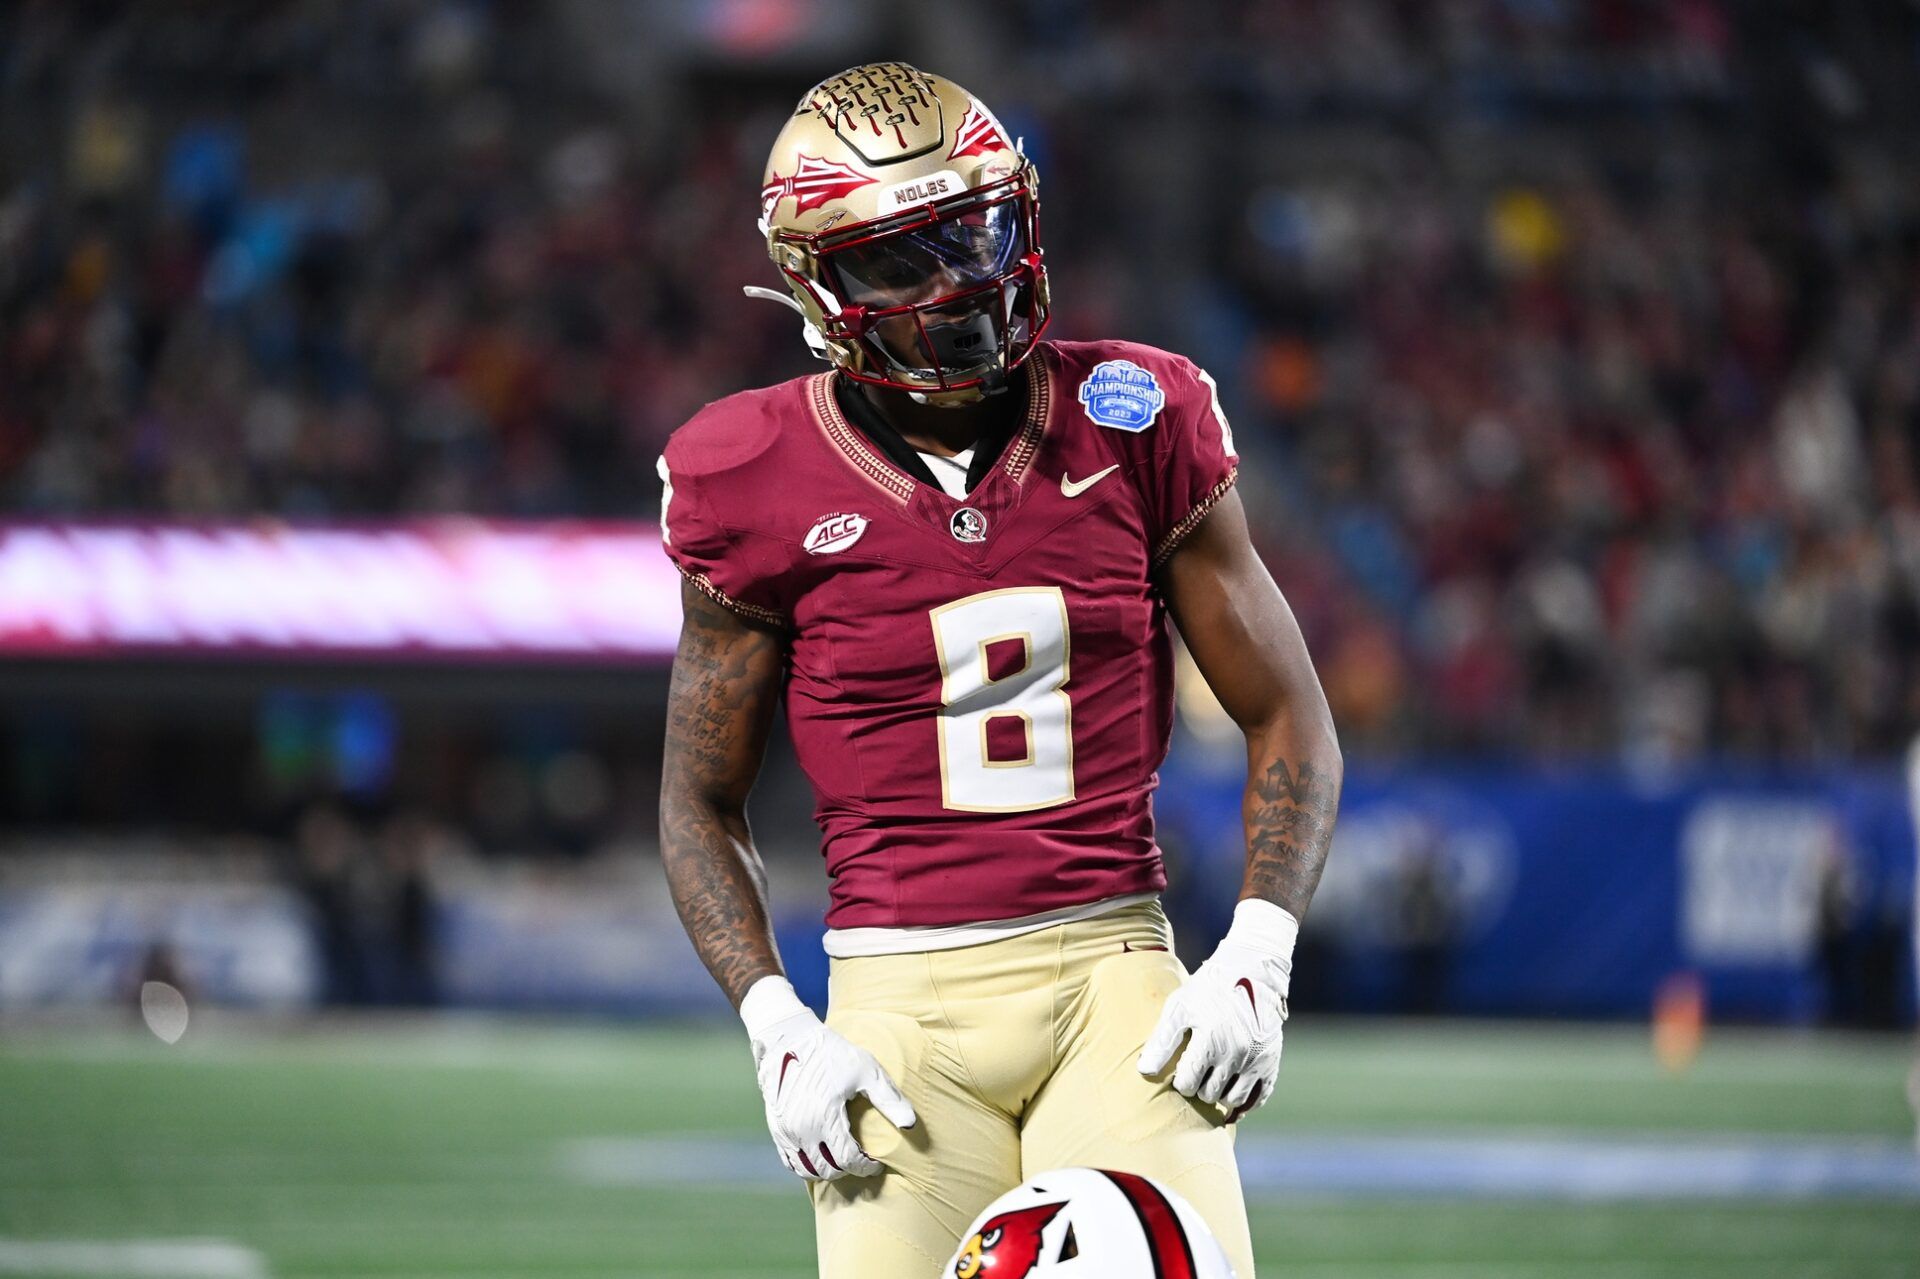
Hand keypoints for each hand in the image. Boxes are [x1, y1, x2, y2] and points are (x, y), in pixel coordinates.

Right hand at [740, 976, 916, 1180]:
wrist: (788, 1039)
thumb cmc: (832, 1053)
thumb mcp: (866, 1070)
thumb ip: (890, 1099)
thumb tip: (911, 1125)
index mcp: (826, 1118)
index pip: (848, 1160)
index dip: (865, 1167)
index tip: (876, 1163)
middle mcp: (802, 1130)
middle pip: (828, 1170)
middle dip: (848, 1170)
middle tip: (861, 1160)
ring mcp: (786, 1131)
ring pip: (807, 1170)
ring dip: (827, 1171)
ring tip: (842, 1159)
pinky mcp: (776, 1128)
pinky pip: (790, 1161)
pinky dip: (806, 1165)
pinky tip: (821, 1154)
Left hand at [1138, 900, 1296, 1121]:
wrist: (1251, 972)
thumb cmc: (1208, 989)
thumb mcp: (1180, 1007)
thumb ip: (1162, 1040)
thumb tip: (1144, 1071)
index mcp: (1211, 1040)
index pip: (1187, 1084)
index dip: (1180, 1079)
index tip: (1182, 1068)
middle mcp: (1236, 1054)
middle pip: (1209, 1095)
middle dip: (1199, 1086)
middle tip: (1197, 1071)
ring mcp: (1257, 1059)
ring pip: (1233, 1100)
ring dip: (1220, 1094)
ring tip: (1213, 1077)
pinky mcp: (1272, 1061)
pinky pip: (1258, 1097)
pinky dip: (1245, 1099)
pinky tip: (1232, 1087)